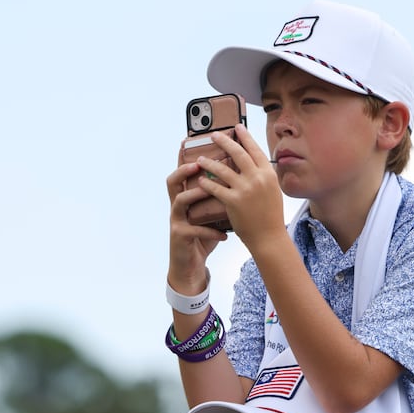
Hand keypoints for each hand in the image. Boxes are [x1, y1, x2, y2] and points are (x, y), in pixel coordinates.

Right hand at [166, 159, 227, 296]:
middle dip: (183, 171)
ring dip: (195, 194)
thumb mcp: (210, 216)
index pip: (181, 175)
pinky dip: (211, 232)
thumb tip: (240, 182)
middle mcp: (177, 207)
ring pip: (180, 201)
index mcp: (184, 199)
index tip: (197, 146)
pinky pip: (195, 230)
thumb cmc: (203, 238)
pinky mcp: (180, 236)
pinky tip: (225, 234)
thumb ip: (218, 200)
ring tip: (210, 191)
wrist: (191, 265)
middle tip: (199, 164)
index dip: (185, 160)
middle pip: (172, 182)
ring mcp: (176, 221)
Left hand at [193, 125, 286, 255]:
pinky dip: (206, 183)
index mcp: (268, 174)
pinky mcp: (233, 201)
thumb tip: (253, 165)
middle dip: (224, 141)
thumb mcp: (273, 192)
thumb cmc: (271, 217)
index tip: (237, 127)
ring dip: (209, 162)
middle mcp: (257, 178)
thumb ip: (263, 177)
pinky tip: (200, 180)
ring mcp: (245, 189)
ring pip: (223, 169)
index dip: (245, 136)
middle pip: (238, 153)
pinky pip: (215, 187)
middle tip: (214, 135)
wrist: (269, 238)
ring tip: (201, 159)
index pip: (255, 149)